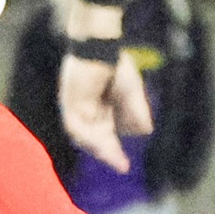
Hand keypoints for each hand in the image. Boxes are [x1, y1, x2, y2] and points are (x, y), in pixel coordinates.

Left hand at [58, 47, 154, 173]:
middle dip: (107, 153)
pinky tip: (101, 143)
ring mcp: (75, 108)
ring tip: (112, 156)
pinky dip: (88, 136)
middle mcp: (85, 113)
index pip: (104, 138)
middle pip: (94, 140)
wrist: (100, 46)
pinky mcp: (68, 102)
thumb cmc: (114, 64)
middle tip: (121, 165)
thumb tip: (145, 130)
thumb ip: (136, 110)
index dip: (113, 153)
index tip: (124, 166)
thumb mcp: (130, 92)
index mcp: (98, 112)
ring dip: (98, 148)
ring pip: (83, 137)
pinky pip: (75, 126)